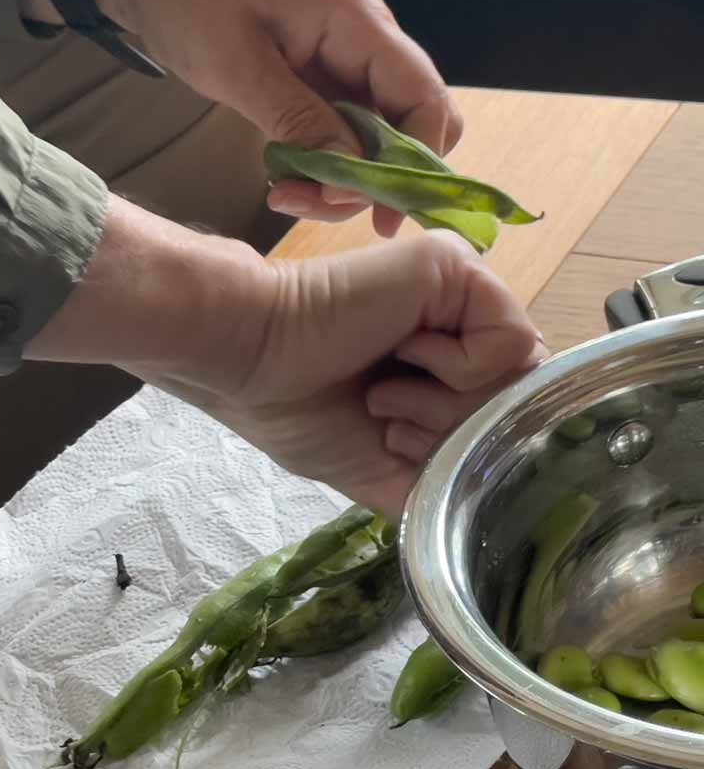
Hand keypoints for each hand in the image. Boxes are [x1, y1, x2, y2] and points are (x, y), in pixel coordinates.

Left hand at [24, 0, 461, 236]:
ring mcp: (344, 67)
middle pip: (410, 126)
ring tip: (283, 195)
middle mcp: (364, 45)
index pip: (424, 97)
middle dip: (373, 178)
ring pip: (373, 142)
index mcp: (358, 24)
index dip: (415, 161)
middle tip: (313, 203)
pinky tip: (280, 178)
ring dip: (338, 181)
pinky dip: (318, 169)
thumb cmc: (192, 6)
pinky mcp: (320, 88)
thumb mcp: (240, 69)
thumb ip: (299, 120)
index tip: (381, 216)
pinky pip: (339, 140)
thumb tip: (350, 178)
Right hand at [27, 198, 544, 516]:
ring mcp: (460, 292)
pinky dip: (458, 369)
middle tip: (386, 417)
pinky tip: (403, 354)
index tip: (390, 441)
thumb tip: (499, 500)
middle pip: (517, 396)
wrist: (248, 360)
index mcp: (438, 361)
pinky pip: (511, 341)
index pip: (500, 412)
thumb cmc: (293, 408)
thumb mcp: (380, 468)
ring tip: (386, 391)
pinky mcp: (456, 268)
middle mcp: (457, 322)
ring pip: (520, 374)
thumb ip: (441, 476)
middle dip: (451, 429)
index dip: (453, 445)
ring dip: (449, 403)